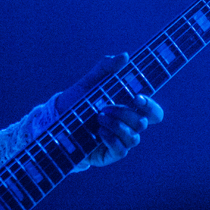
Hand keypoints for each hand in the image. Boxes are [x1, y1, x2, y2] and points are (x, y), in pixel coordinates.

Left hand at [52, 53, 163, 167]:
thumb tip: (125, 56)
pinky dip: (111, 139)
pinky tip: (99, 131)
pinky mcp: (109, 154)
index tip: (137, 97)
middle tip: (105, 108)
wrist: (57, 120)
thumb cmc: (77, 100)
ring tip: (98, 118)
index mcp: (129, 109)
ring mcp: (120, 141)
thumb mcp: (90, 81)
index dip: (151, 106)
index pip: (153, 112)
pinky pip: (121, 151)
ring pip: (134, 138)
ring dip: (117, 126)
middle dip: (125, 114)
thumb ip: (107, 67)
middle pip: (144, 123)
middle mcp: (127, 126)